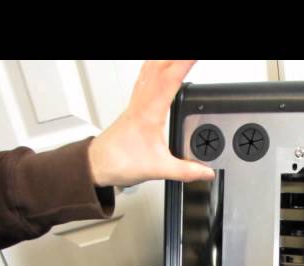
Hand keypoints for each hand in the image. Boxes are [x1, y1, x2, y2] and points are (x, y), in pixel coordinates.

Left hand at [88, 60, 214, 186]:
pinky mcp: (133, 107)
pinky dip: (154, 67)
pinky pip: (144, 79)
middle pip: (159, 67)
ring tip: (178, 57)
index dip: (184, 64)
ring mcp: (136, 103)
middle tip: (193, 56)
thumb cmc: (119, 161)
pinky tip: (158, 68)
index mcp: (149, 113)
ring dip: (164, 59)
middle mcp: (141, 103)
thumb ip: (185, 171)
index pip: (170, 79)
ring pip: (149, 69)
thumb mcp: (158, 169)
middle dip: (176, 58)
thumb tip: (206, 172)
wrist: (97, 164)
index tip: (196, 57)